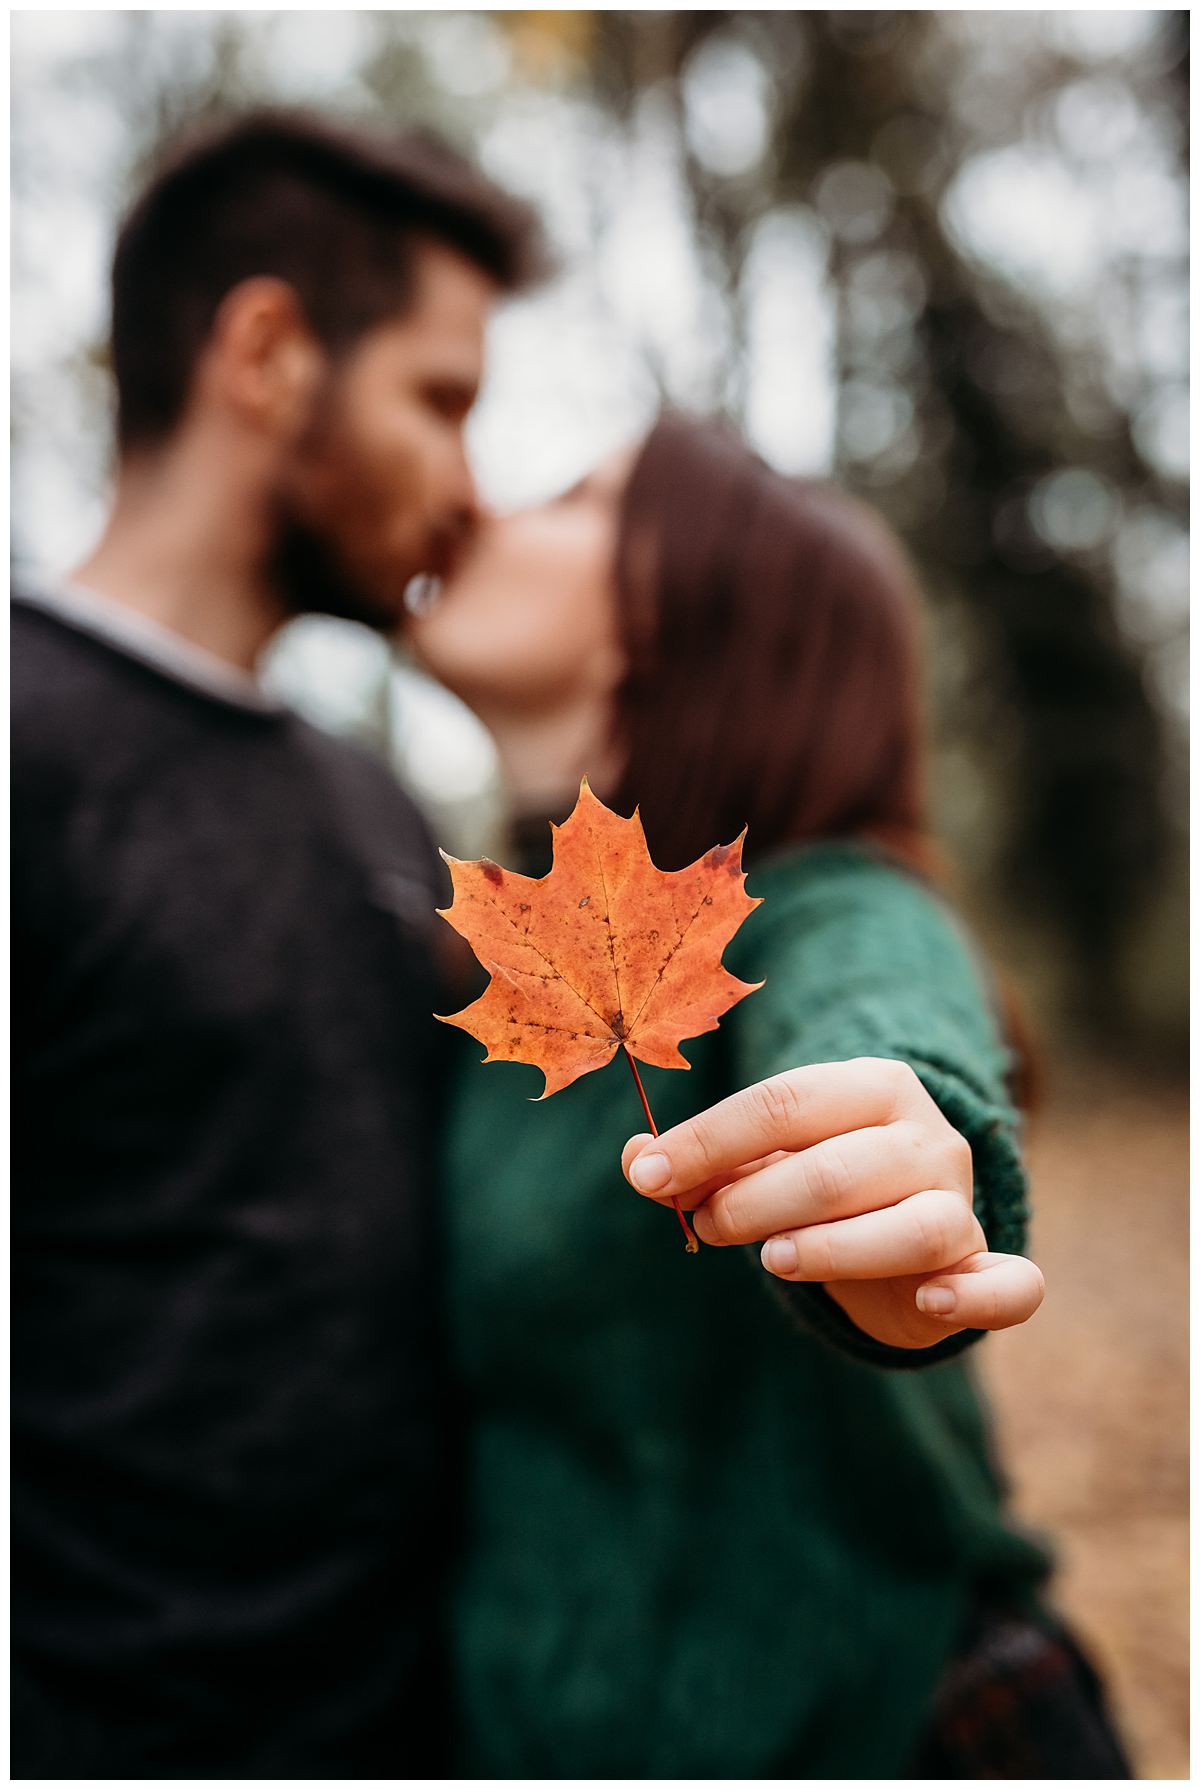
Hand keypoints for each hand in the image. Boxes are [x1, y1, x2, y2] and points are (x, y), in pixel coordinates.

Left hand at [621, 1057, 1043, 1349]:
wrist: (901, 1227)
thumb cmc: (817, 1185)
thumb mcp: (761, 1161)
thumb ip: (702, 1163)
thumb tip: (637, 1162)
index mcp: (871, 1087)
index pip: (783, 1103)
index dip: (709, 1141)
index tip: (652, 1176)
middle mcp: (926, 1137)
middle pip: (836, 1167)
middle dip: (757, 1200)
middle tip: (707, 1226)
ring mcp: (962, 1202)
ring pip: (914, 1226)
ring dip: (837, 1247)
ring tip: (774, 1260)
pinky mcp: (984, 1267)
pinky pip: (1009, 1285)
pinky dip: (975, 1296)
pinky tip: (928, 1302)